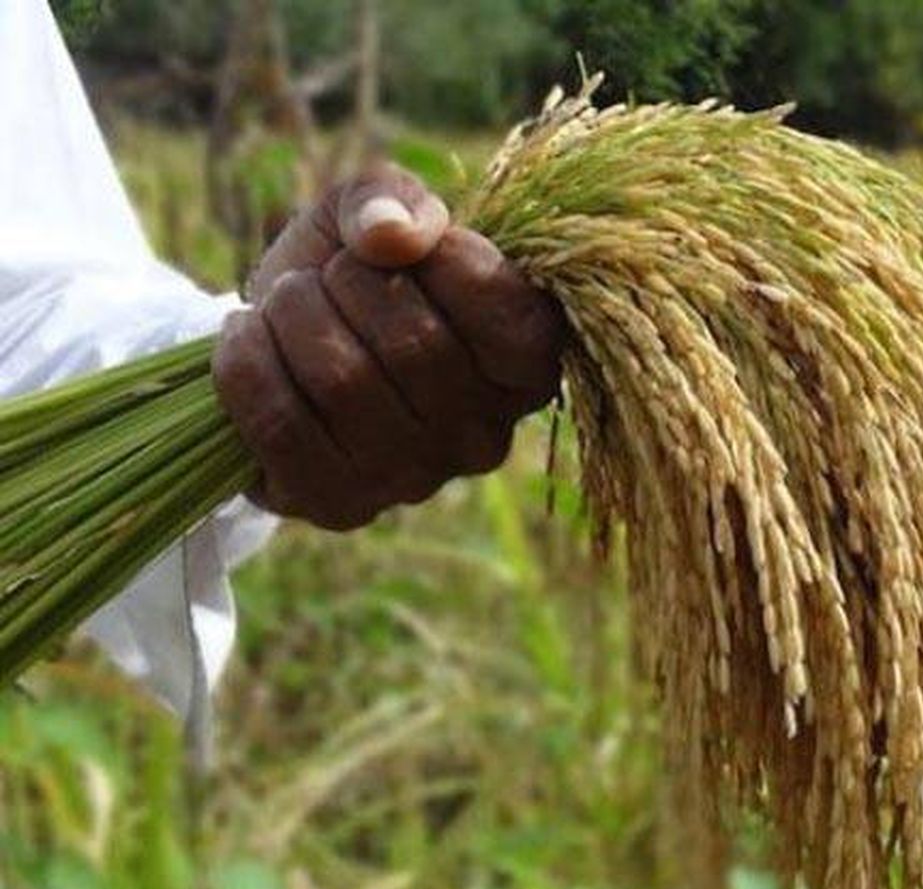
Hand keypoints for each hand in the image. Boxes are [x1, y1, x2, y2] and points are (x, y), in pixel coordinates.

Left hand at [212, 165, 564, 530]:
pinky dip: (246, 362)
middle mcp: (485, 437)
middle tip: (326, 276)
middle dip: (348, 282)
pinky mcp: (341, 505)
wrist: (275, 339)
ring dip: (291, 314)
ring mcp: (415, 480)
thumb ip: (395, 198)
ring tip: (284, 303)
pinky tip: (245, 338)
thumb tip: (390, 235)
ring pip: (342, 380)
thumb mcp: (377, 211)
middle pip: (415, 344)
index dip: (444, 259)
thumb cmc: (349, 272)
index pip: (506, 310)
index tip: (402, 248)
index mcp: (525, 367)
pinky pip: (282, 425)